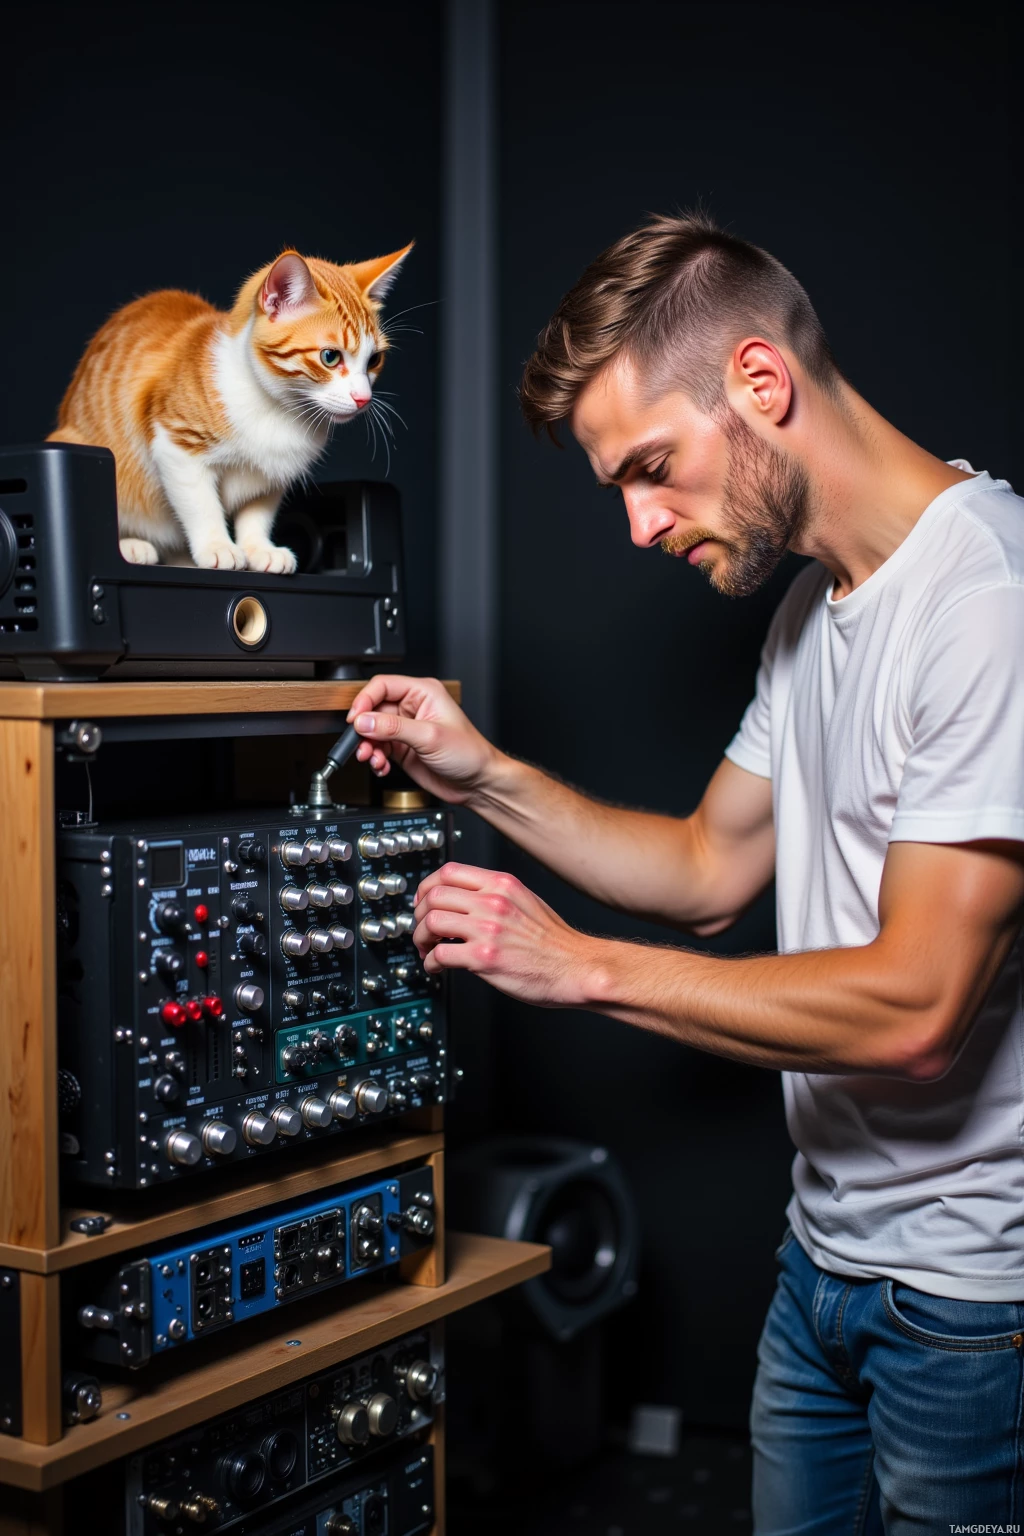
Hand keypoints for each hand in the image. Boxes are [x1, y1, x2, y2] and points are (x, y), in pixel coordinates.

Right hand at [345, 676, 501, 805]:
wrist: (478, 783)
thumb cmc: (469, 753)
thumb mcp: (430, 736)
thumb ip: (394, 728)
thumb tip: (364, 721)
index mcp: (423, 693)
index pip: (383, 686)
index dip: (365, 700)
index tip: (355, 718)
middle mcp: (412, 708)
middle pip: (373, 710)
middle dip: (364, 729)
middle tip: (361, 744)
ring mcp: (406, 729)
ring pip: (372, 731)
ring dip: (368, 747)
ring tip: (372, 759)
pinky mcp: (403, 748)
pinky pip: (378, 749)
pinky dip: (375, 759)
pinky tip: (382, 766)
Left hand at [412, 862, 603, 1005]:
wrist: (577, 968)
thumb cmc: (556, 942)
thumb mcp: (526, 900)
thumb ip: (496, 895)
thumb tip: (464, 899)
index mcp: (502, 884)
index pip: (448, 871)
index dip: (426, 886)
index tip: (422, 901)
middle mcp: (493, 902)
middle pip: (433, 895)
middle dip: (418, 914)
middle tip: (421, 929)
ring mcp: (488, 929)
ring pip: (431, 922)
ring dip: (420, 938)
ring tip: (427, 949)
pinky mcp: (484, 958)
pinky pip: (440, 955)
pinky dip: (430, 963)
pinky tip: (436, 967)